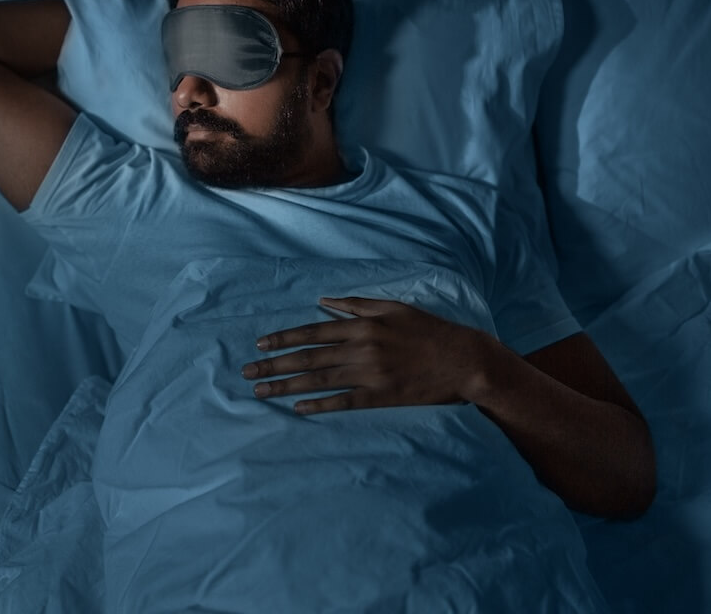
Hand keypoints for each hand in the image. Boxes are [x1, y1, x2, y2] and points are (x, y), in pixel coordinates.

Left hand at [240, 297, 494, 414]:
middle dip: (274, 365)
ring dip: (287, 386)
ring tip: (261, 391)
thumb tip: (323, 302)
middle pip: (308, 358)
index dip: (284, 339)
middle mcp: (361, 349)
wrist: (463, 360)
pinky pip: (343, 402)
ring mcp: (370, 374)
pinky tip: (298, 408)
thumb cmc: (429, 330)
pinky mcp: (381, 397)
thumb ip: (356, 305)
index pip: (313, 332)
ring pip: (319, 381)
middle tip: (247, 372)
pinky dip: (319, 405)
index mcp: (362, 325)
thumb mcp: (393, 307)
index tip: (260, 344)